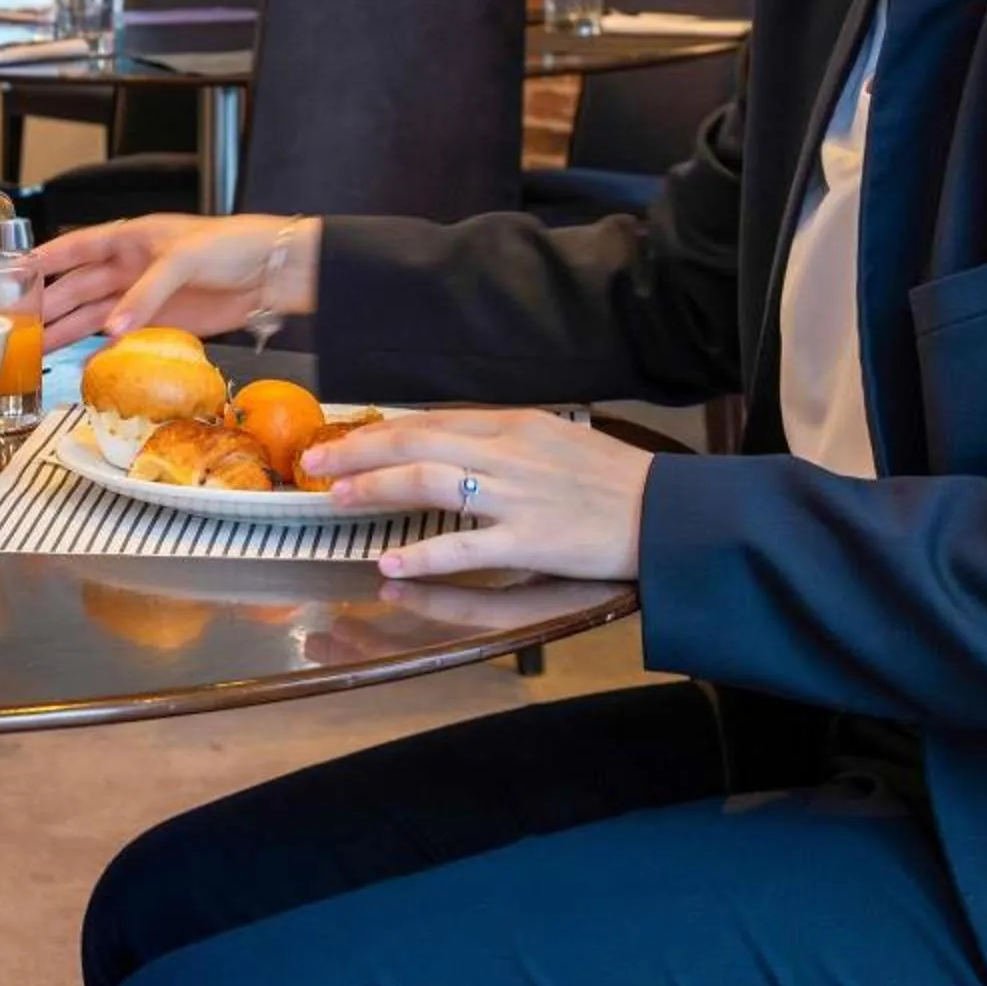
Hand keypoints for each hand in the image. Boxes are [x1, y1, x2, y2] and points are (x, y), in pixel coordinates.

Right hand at [34, 213, 316, 346]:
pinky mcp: (164, 321)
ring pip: (95, 314)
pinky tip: (86, 362)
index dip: (44, 260)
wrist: (274, 272)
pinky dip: (104, 350)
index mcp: (131, 237)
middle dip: (48, 306)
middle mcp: (131, 266)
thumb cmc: (234, 244)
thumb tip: (112, 328)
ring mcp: (145, 295)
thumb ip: (145, 293)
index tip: (12, 273)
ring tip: (39, 350)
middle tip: (19, 327)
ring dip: (68, 331)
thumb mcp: (183, 259)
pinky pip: (124, 336)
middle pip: (79, 287)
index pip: (76, 247)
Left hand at [310, 409, 652, 582]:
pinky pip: (466, 548)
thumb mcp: (554, 439)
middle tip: (317, 465)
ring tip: (339, 501)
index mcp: (514, 426)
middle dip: (359, 453)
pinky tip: (391, 563)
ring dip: (377, 490)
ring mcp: (518, 498)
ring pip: (430, 483)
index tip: (340, 439)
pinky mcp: (532, 542)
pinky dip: (423, 555)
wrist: (669, 512)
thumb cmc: (612, 478)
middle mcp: (509, 454)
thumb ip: (501, 440)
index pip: (430, 421)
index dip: (378, 430)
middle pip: (416, 444)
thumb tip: (446, 442)